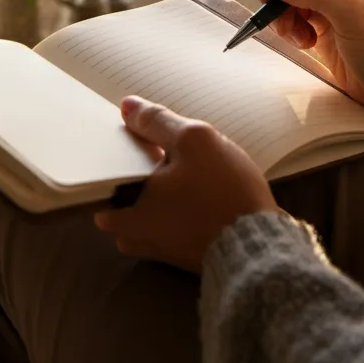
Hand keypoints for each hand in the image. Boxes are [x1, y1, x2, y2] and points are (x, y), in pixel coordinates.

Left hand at [94, 96, 276, 273]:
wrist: (261, 242)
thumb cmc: (221, 190)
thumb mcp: (193, 141)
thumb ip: (157, 122)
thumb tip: (126, 105)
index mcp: (127, 215)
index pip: (102, 188)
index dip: (114, 164)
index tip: (129, 148)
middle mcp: (136, 240)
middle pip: (123, 204)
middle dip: (135, 183)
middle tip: (155, 158)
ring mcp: (162, 253)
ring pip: (147, 217)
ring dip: (158, 197)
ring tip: (179, 172)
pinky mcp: (186, 257)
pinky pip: (170, 227)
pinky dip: (177, 210)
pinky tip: (198, 192)